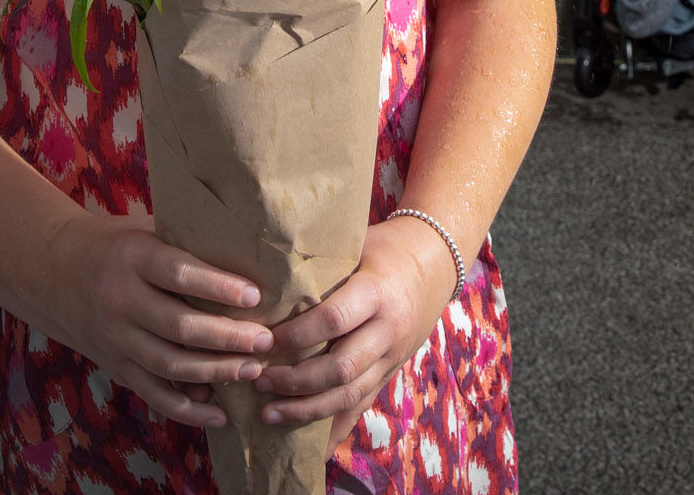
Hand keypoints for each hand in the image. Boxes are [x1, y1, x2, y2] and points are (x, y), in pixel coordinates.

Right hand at [42, 212, 276, 428]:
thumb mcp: (146, 231)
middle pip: (178, 327)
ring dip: (215, 372)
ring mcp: (116, 339)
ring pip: (169, 365)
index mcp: (132, 259)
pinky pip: (153, 394)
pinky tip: (220, 416)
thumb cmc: (118, 245)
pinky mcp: (116, 367)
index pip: (178, 275)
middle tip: (266, 341)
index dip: (218, 287)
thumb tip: (250, 252)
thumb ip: (186, 242)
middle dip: (227, 338)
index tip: (255, 296)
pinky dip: (187, 410)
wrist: (55, 271)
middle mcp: (120, 301)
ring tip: (254, 370)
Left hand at [253, 216, 458, 444]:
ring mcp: (393, 356)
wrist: (435, 262)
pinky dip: (336, 427)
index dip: (296, 336)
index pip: (333, 320)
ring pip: (351, 394)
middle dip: (295, 382)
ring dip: (307, 410)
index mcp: (376, 292)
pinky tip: (312, 446)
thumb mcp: (354, 248)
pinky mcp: (391, 372)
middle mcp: (389, 329)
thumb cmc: (381, 248)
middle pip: (341, 368)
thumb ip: (319, 269)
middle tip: (258, 381)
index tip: (264, 342)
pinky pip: (363, 405)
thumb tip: (264, 282)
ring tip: (268, 414)